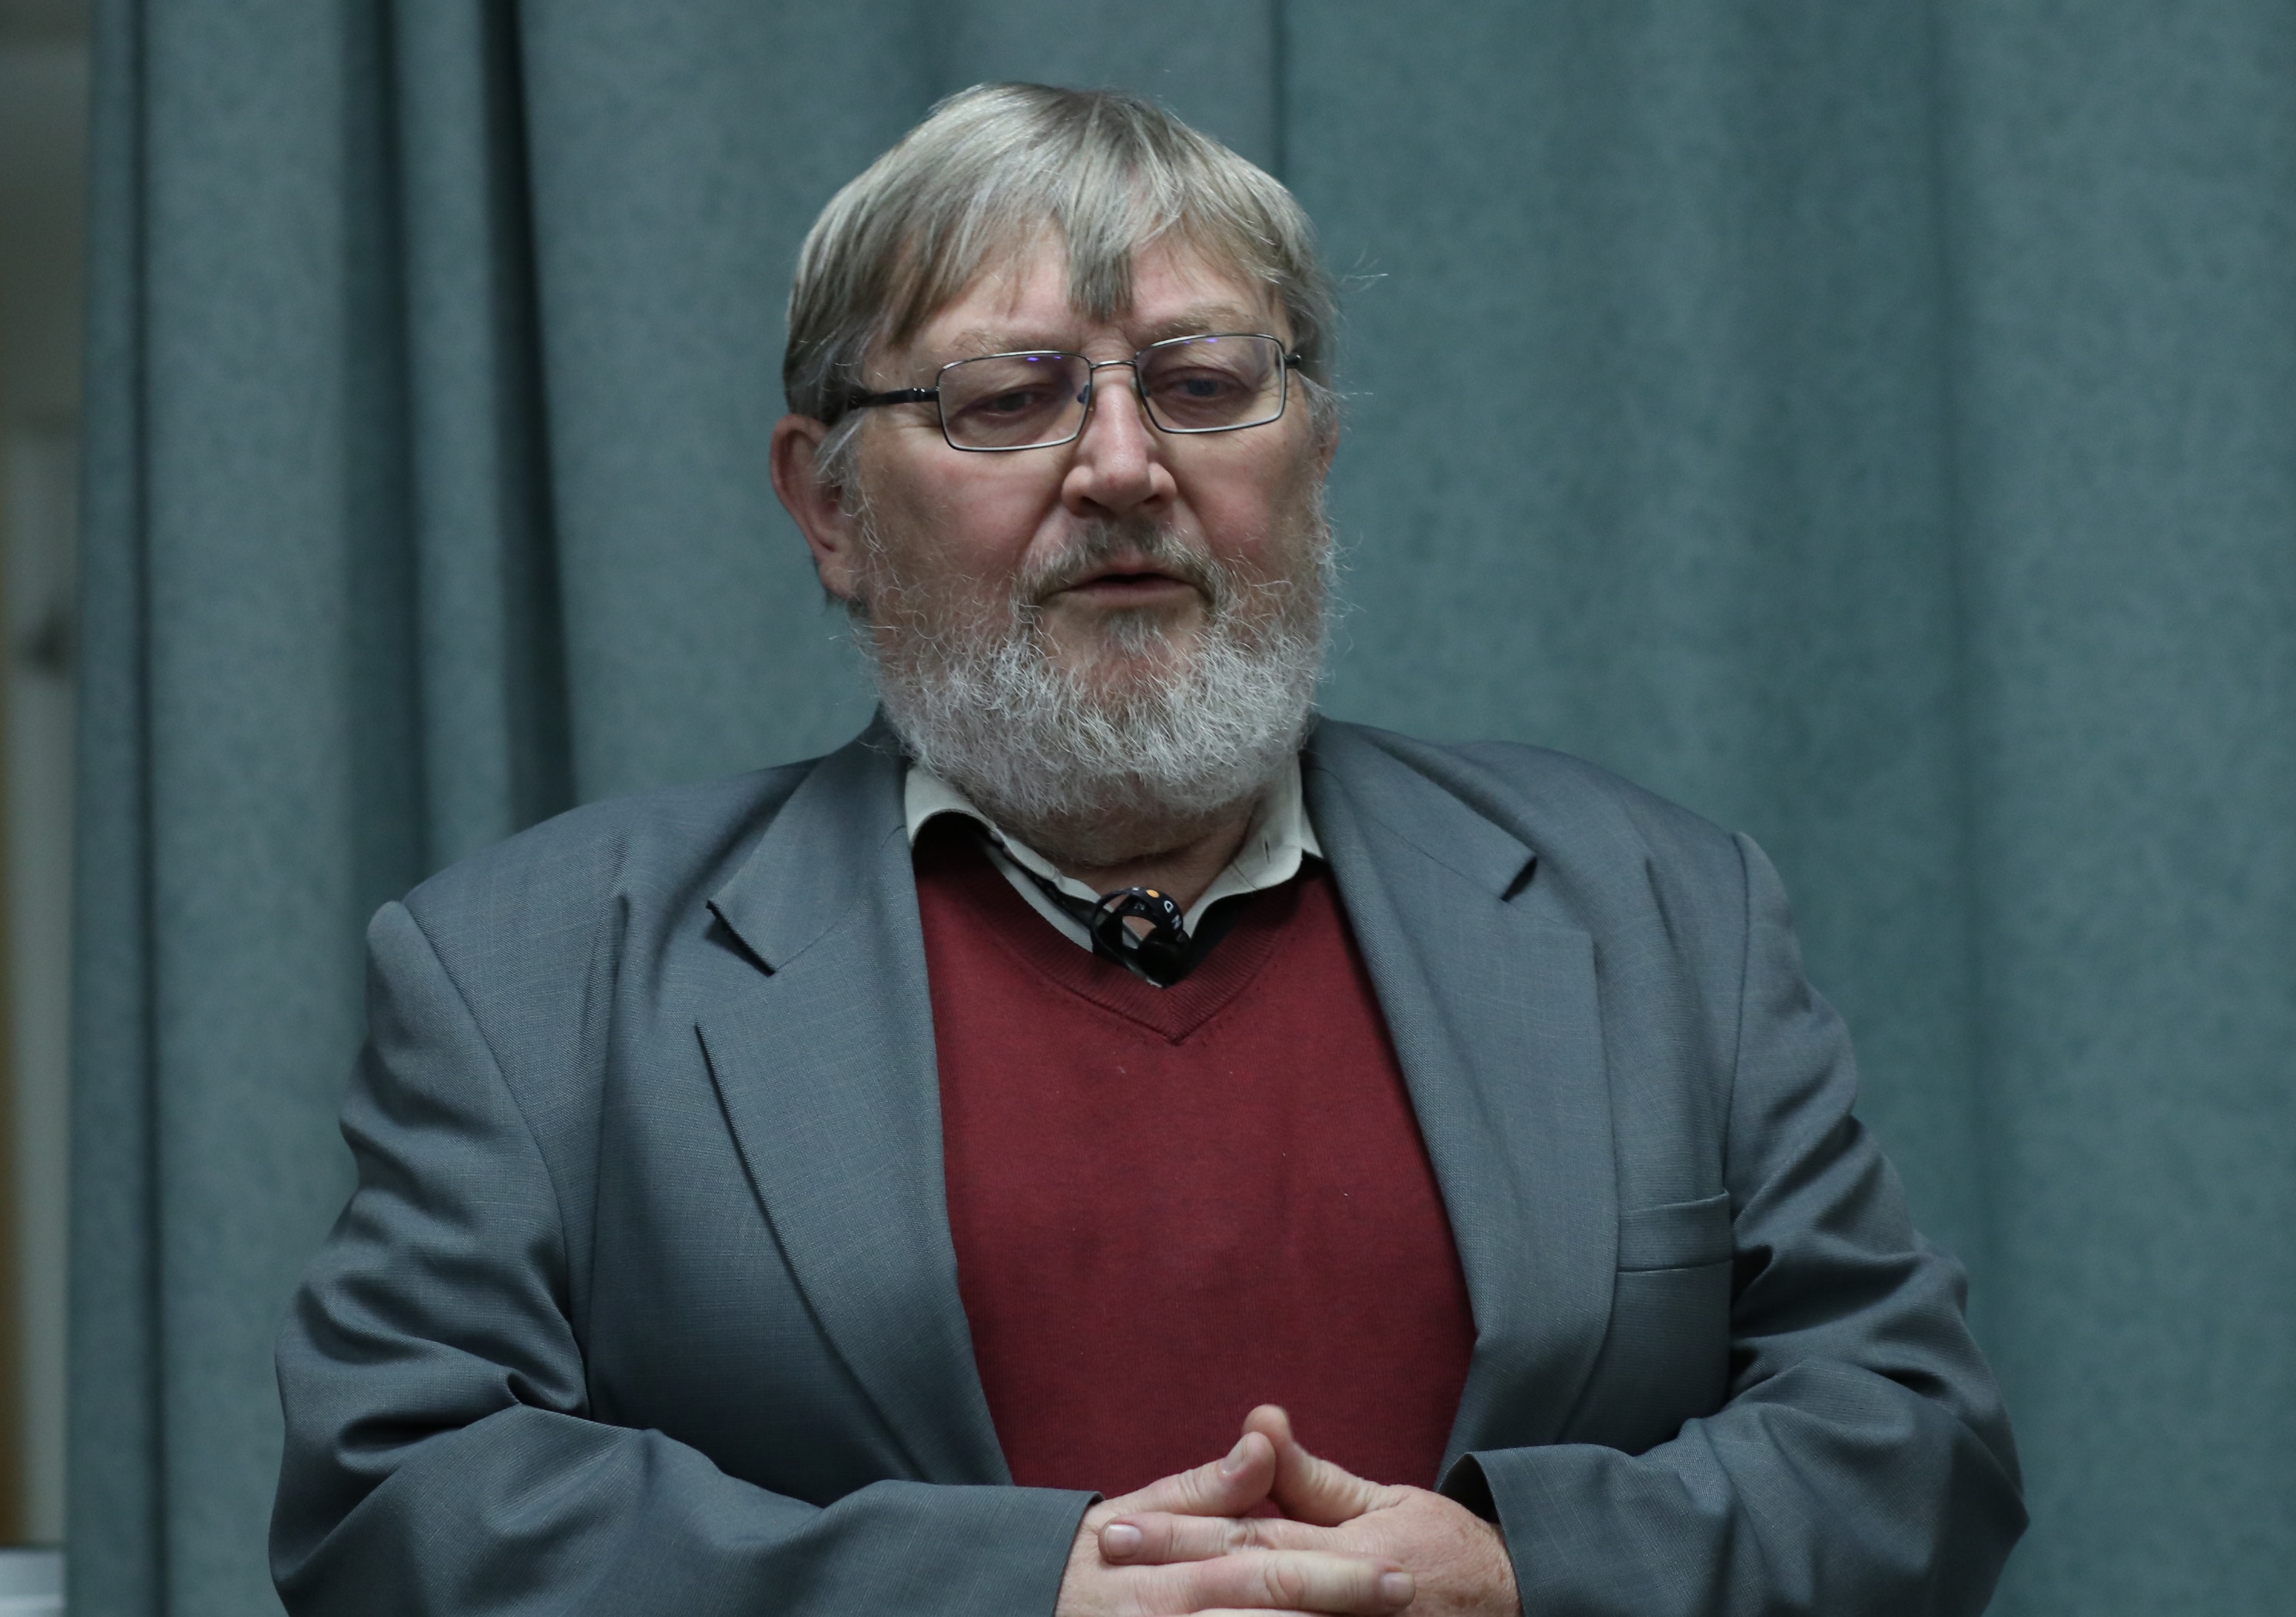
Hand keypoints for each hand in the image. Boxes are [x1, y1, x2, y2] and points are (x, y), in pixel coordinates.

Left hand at [1099, 1408, 1519, 1616]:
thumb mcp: (1379, 1501)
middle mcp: (1342, 1601)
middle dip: (1171, 1577)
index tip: (1120, 1528)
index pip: (1247, 1538)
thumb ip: (1309, 1477)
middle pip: (1240, 1591)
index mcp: (1346, 1550)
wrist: (1507, 1603)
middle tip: (1107, 1568)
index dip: (1180, 1532)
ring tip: (1134, 1614)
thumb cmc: (1439, 1549)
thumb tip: (1260, 1420)